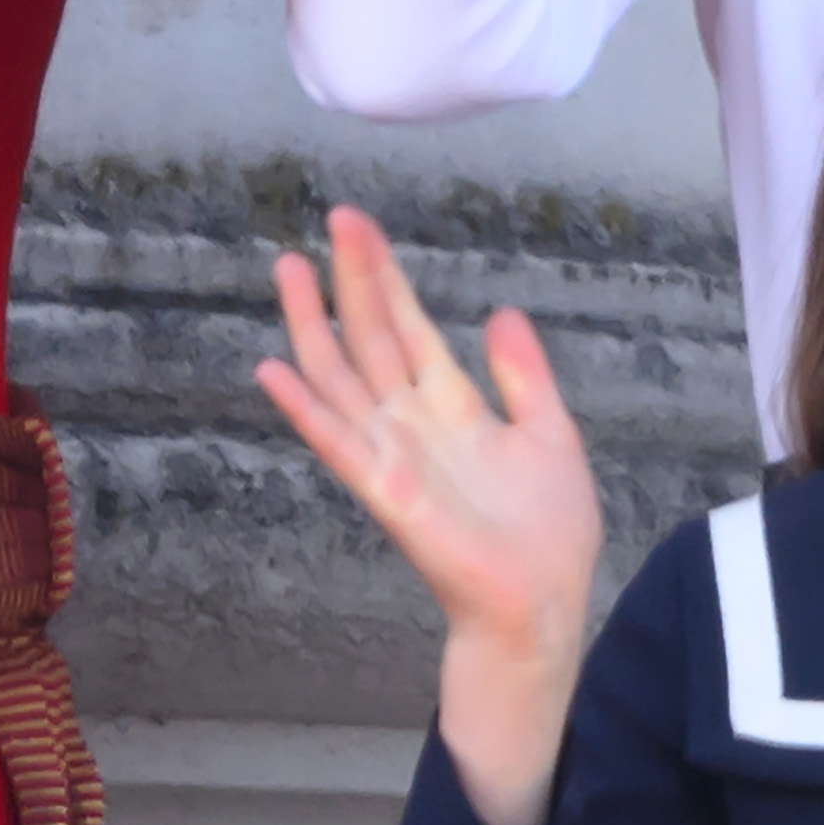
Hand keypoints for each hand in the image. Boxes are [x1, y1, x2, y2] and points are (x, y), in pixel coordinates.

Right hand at [259, 203, 603, 824]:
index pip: (408, 328)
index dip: (384, 277)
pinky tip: (273, 368)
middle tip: (334, 217)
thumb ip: (523, 376)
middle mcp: (411, 424)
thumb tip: (501, 311)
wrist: (544, 607)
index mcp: (452, 407)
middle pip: (370, 338)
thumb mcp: (551, 435)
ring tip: (288, 269)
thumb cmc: (549, 536)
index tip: (360, 227)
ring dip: (311, 324)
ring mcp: (392, 455)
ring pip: (341, 377)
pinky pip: (337, 442)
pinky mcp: (385, 491)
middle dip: (351, 278)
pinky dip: (303, 407)